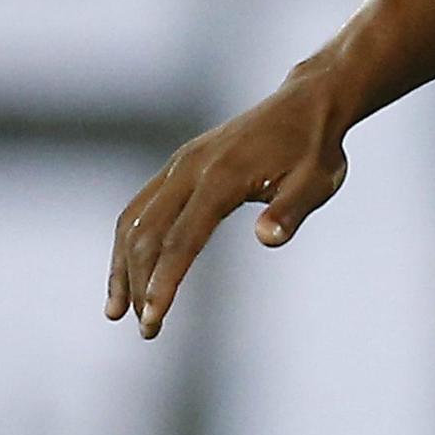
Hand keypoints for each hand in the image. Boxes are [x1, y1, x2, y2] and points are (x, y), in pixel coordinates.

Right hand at [106, 72, 348, 337]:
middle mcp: (190, 168)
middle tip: (147, 330)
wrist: (306, 104)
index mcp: (221, 177)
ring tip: (117, 311)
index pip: (182, 239)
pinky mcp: (180, 165)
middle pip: (148, 233)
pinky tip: (128, 270)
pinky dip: (128, 240)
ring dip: (121, 266)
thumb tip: (268, 238)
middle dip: (140, 285)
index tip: (154, 319)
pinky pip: (142, 205)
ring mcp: (180, 164)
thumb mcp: (317, 182)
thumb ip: (291, 212)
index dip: (165, 282)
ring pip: (134, 219)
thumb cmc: (315, 149)